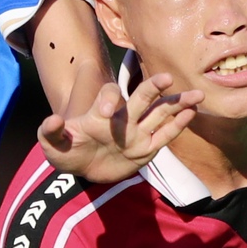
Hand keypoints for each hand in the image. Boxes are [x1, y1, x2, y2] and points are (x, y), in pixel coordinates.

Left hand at [37, 72, 203, 185]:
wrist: (80, 169)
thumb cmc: (65, 152)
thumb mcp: (51, 145)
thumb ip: (50, 132)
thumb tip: (54, 121)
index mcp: (99, 114)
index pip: (108, 96)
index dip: (109, 100)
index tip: (107, 113)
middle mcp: (122, 118)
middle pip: (141, 98)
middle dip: (152, 88)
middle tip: (166, 78)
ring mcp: (136, 133)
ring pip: (159, 114)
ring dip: (176, 103)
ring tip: (196, 94)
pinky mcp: (145, 149)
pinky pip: (164, 136)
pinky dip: (178, 125)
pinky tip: (192, 113)